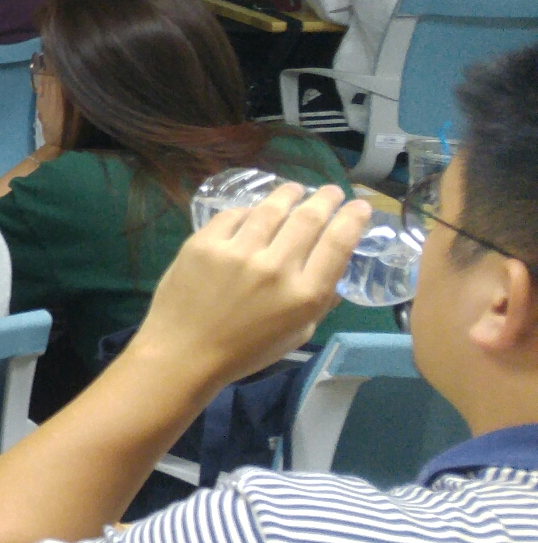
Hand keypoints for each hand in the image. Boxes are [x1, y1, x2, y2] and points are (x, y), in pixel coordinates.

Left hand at [121, 182, 371, 391]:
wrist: (183, 353)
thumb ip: (319, 302)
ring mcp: (236, 252)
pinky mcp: (203, 243)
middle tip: (331, 191)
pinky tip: (255, 209)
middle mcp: (274, 268)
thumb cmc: (245, 351)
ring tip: (295, 189)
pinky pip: (233, 215)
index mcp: (303, 295)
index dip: (352, 219)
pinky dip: (248, 210)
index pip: (338, 244)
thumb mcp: (297, 334)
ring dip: (287, 194)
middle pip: (308, 219)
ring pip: (270, 209)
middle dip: (325, 200)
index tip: (359, 206)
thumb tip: (333, 273)